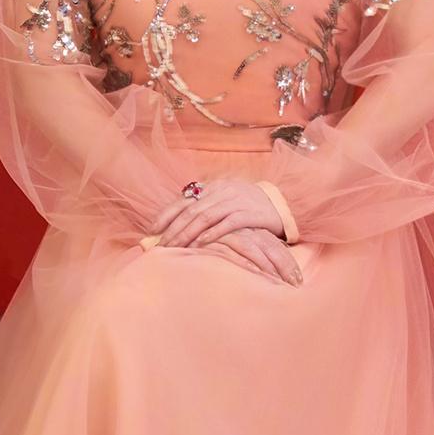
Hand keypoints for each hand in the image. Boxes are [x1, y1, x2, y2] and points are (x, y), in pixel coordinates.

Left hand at [152, 182, 303, 286]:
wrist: (282, 203)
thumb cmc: (249, 206)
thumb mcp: (226, 200)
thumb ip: (206, 207)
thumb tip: (178, 224)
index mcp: (213, 186)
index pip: (184, 200)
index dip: (166, 214)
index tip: (152, 230)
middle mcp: (222, 191)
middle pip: (191, 211)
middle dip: (173, 229)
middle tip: (160, 247)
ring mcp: (236, 201)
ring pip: (205, 217)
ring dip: (187, 233)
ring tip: (175, 248)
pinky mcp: (250, 213)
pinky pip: (227, 223)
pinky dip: (212, 233)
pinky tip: (201, 244)